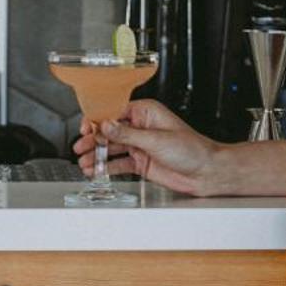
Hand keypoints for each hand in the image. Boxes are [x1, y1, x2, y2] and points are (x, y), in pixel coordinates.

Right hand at [70, 99, 225, 196]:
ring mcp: (140, 145)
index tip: (85, 128)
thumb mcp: (156, 139)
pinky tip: (96, 171)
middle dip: (93, 139)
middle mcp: (140, 127)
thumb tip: (106, 125)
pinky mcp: (141, 162)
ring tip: (84, 162)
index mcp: (145, 112)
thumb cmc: (191, 149)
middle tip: (80, 147)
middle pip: (110, 131)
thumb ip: (128, 134)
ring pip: (112, 148)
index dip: (98, 120)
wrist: (206, 172)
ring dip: (97, 155)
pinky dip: (107, 167)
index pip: (114, 112)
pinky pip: (119, 163)